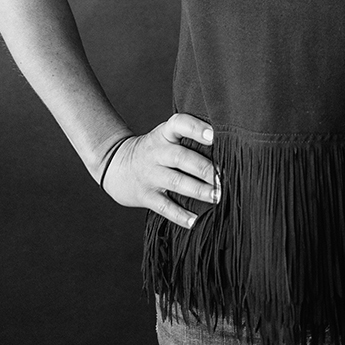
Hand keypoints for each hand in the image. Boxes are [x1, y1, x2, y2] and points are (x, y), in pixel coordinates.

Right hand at [100, 113, 219, 228]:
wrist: (116, 164)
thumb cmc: (155, 149)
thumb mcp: (165, 135)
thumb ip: (189, 136)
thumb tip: (228, 145)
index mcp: (164, 134)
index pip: (179, 124)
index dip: (195, 128)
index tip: (213, 136)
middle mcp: (156, 152)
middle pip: (181, 158)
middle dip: (205, 168)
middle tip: (225, 177)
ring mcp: (150, 174)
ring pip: (176, 182)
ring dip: (199, 190)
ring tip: (218, 197)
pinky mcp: (145, 195)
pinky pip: (164, 206)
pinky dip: (180, 214)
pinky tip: (195, 220)